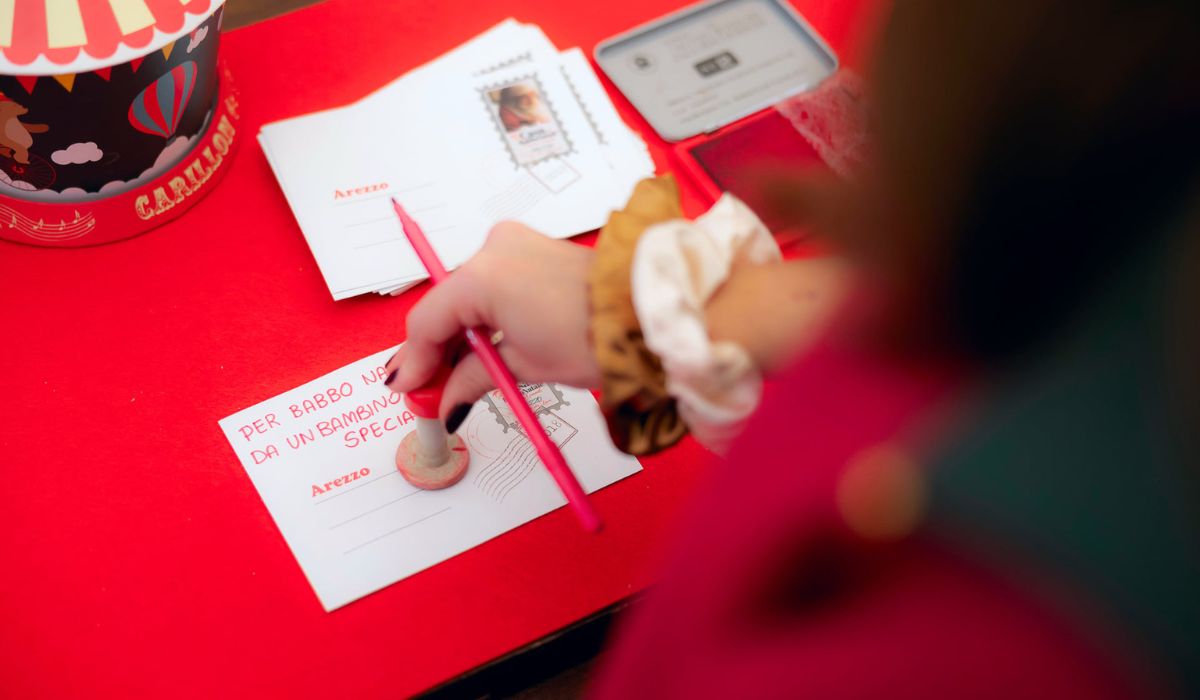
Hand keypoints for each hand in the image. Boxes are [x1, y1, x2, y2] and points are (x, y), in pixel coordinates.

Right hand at [386, 222, 600, 420]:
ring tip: (453, 377)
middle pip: (445, 306)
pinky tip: (477, 349)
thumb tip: (448, 400)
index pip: (428, 322)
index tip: (408, 389)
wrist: (644, 315)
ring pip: (466, 296)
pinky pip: (490, 284)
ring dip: (458, 334)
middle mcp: (492, 250)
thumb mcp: (524, 366)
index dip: (415, 361)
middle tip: (427, 390)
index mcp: (482, 276)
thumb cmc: (593, 337)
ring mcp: (513, 244)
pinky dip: (481, 315)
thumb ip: (472, 378)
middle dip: (434, 350)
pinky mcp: (532, 248)